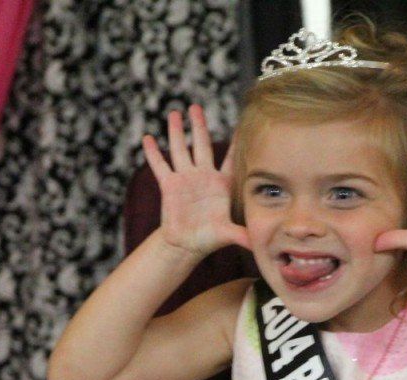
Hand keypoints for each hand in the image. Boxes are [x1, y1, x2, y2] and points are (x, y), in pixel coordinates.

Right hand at [141, 104, 249, 258]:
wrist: (187, 244)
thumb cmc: (211, 237)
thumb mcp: (228, 234)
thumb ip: (242, 235)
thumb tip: (258, 243)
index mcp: (221, 184)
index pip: (231, 160)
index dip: (236, 143)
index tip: (242, 124)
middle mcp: (203, 176)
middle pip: (201, 145)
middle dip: (198, 126)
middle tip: (196, 107)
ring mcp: (185, 179)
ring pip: (180, 150)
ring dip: (176, 132)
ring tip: (174, 113)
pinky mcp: (169, 186)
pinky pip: (160, 166)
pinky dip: (153, 153)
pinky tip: (148, 139)